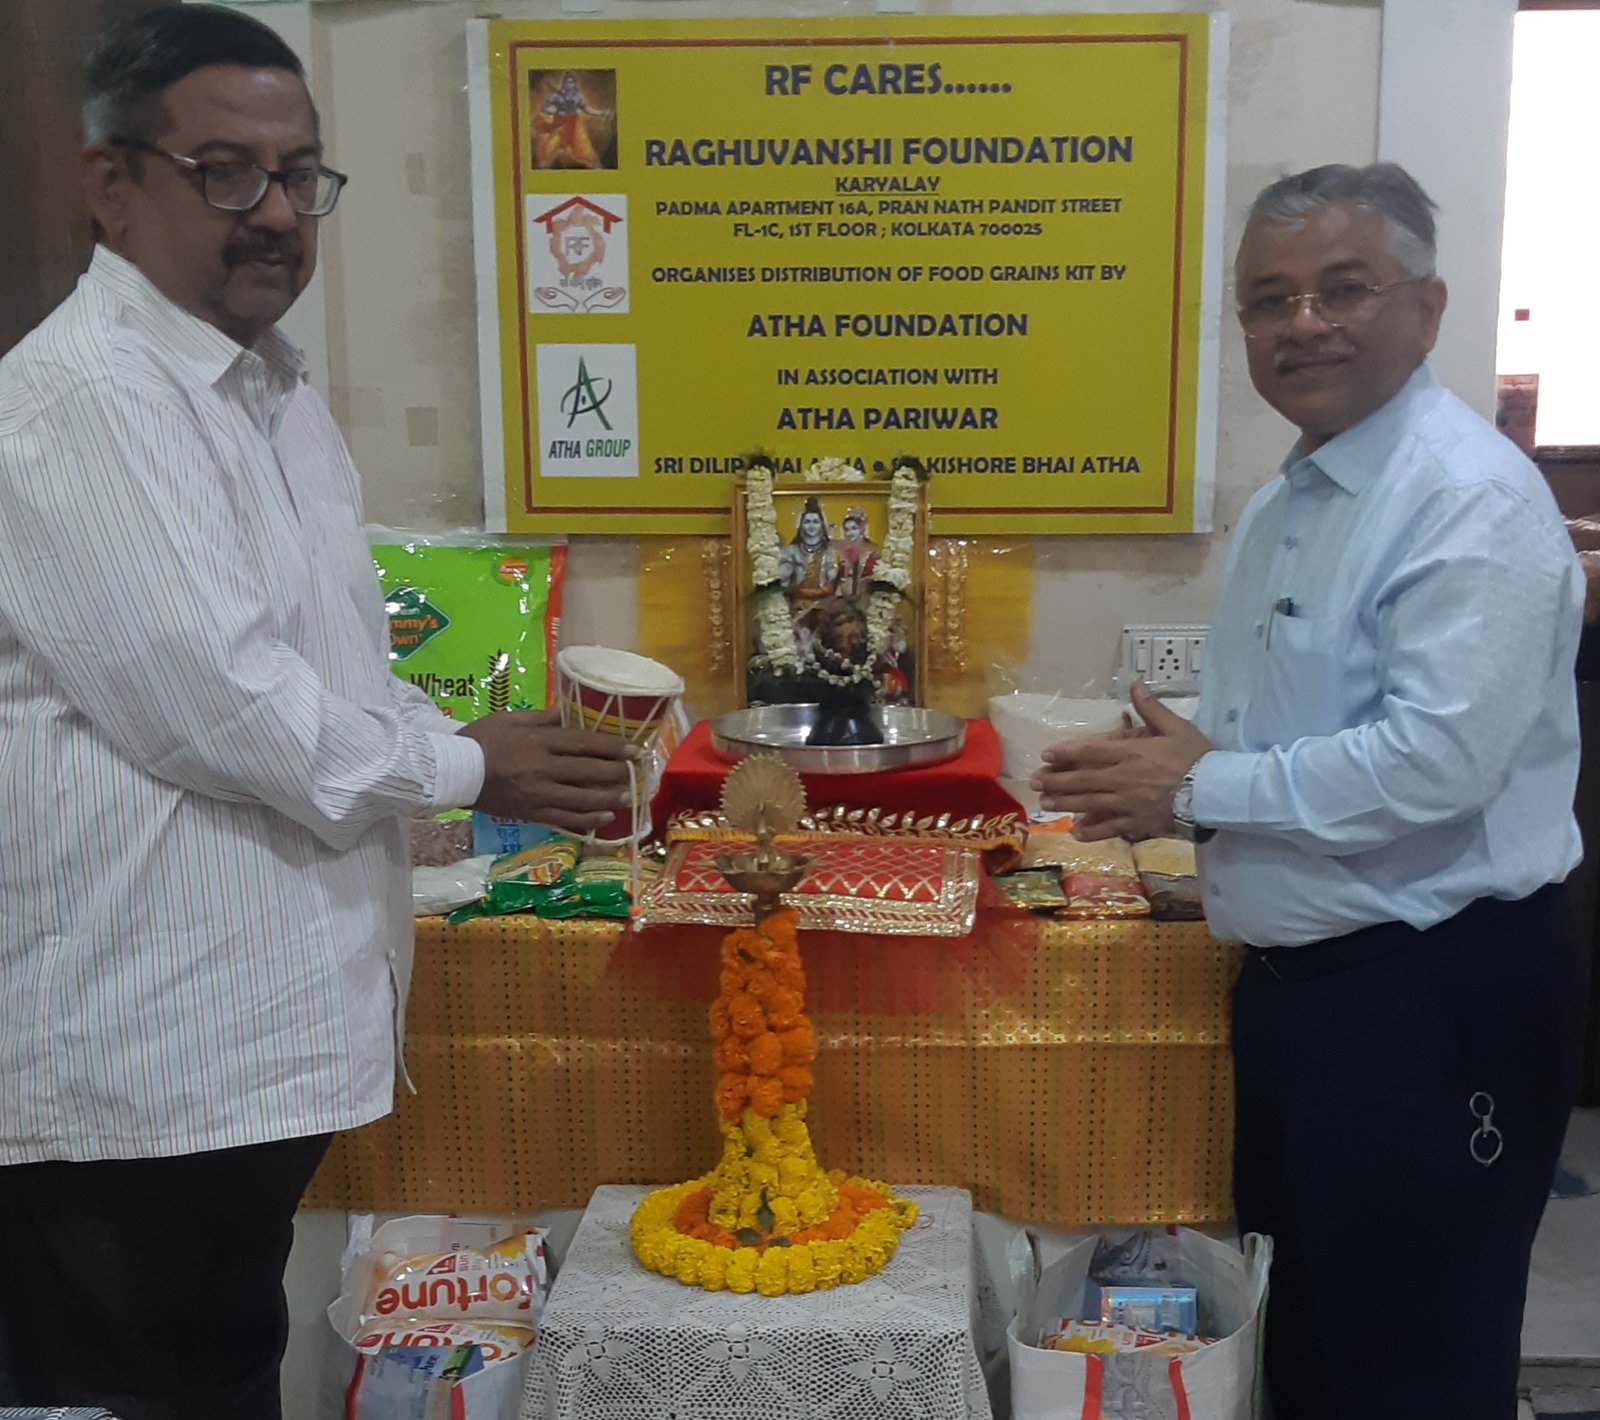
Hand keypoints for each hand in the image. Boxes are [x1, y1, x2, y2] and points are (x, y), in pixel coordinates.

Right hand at [458, 709, 634, 834]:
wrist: (450, 771)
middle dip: (617, 773)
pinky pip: (564, 819)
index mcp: (538, 742)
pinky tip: (604, 818)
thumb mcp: (510, 719)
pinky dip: (586, 820)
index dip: (613, 747)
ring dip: (609, 799)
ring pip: (581, 799)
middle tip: (639, 774)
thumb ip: (543, 717)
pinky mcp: (530, 813)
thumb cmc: (479, 740)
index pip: (584, 744)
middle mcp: (542, 769)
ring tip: (629, 797)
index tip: (634, 749)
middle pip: (588, 772)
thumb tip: (572, 712)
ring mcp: (537, 794)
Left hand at [1029, 682, 1213, 840]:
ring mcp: (1128, 804)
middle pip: (1082, 780)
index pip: (1090, 752)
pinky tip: (1076, 832)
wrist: (1216, 793)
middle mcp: (1123, 779)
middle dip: (1056, 781)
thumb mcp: (1176, 727)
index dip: (1065, 754)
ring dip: (1065, 803)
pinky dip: (1091, 831)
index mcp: (1131, 754)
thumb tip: (1135, 683)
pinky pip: (1109, 828)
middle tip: (1035, 782)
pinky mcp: (1137, 823)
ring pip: (1089, 804)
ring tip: (1045, 804)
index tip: (1046, 755)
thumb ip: (1151, 708)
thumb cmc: (1197, 758)